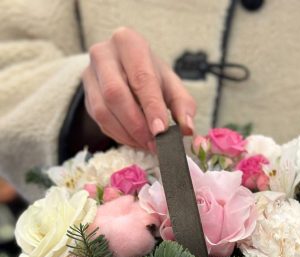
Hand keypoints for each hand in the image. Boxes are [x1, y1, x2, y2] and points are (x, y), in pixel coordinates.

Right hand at [83, 27, 195, 151]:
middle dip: (137, 124)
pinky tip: (134, 140)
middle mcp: (103, 54)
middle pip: (115, 93)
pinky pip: (99, 121)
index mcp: (129, 42)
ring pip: (103, 111)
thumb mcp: (170, 84)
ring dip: (127, 134)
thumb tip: (187, 128)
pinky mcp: (86, 96)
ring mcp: (89, 75)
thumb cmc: (150, 75)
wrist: (124, 70)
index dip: (151, 107)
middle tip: (154, 144)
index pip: (140, 77)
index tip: (161, 131)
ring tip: (146, 144)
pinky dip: (119, 136)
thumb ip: (183, 105)